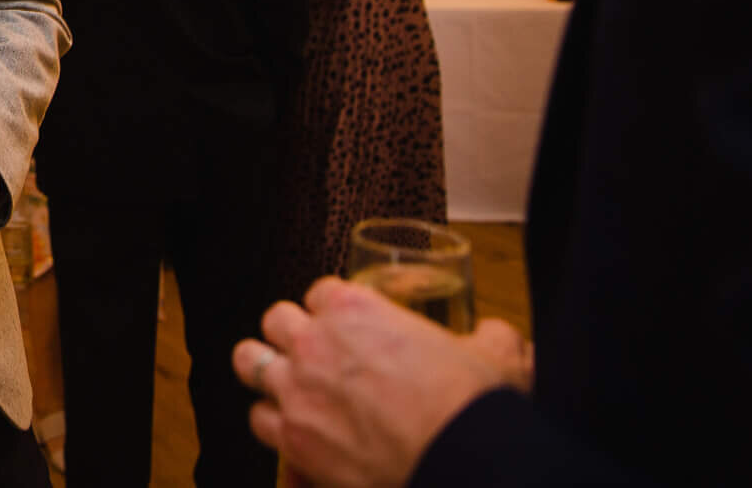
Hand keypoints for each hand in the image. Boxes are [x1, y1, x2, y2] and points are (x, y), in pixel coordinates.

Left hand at [231, 278, 531, 487]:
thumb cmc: (471, 405)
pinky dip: (275, 425)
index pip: (320, 292)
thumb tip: (500, 335)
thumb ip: (490, 338)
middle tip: (311, 353)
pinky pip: (259, 421)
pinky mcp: (293, 439)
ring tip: (285, 384)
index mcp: (352, 309)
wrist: (460, 459)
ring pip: (250, 362)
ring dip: (267, 371)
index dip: (332, 310)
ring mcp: (296, 389)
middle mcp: (314, 342)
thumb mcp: (492, 356)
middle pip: (276, 319)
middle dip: (291, 333)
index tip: (344, 328)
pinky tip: (293, 431)